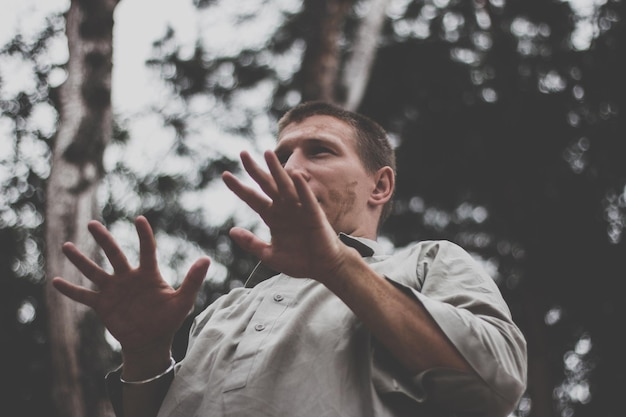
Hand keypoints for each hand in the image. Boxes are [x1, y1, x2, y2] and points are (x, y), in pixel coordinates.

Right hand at [52, 216, 209, 356]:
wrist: (151, 341)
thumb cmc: (169, 320)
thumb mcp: (183, 301)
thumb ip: (193, 281)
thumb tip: (207, 259)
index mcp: (149, 274)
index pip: (146, 249)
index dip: (144, 235)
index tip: (140, 219)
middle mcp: (129, 277)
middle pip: (114, 254)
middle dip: (104, 239)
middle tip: (92, 224)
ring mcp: (114, 290)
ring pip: (95, 271)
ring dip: (80, 260)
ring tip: (66, 246)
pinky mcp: (103, 305)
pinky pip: (84, 296)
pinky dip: (71, 290)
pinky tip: (55, 281)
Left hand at [222, 150, 349, 281]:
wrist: (322, 268)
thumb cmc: (298, 261)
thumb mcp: (269, 255)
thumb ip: (251, 243)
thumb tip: (231, 231)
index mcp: (272, 216)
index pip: (252, 198)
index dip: (239, 187)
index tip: (225, 175)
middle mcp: (284, 208)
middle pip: (266, 185)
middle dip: (255, 170)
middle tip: (242, 153)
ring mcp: (299, 209)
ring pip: (285, 186)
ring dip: (277, 170)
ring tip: (267, 154)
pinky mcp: (314, 215)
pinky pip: (307, 199)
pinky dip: (302, 187)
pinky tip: (295, 175)